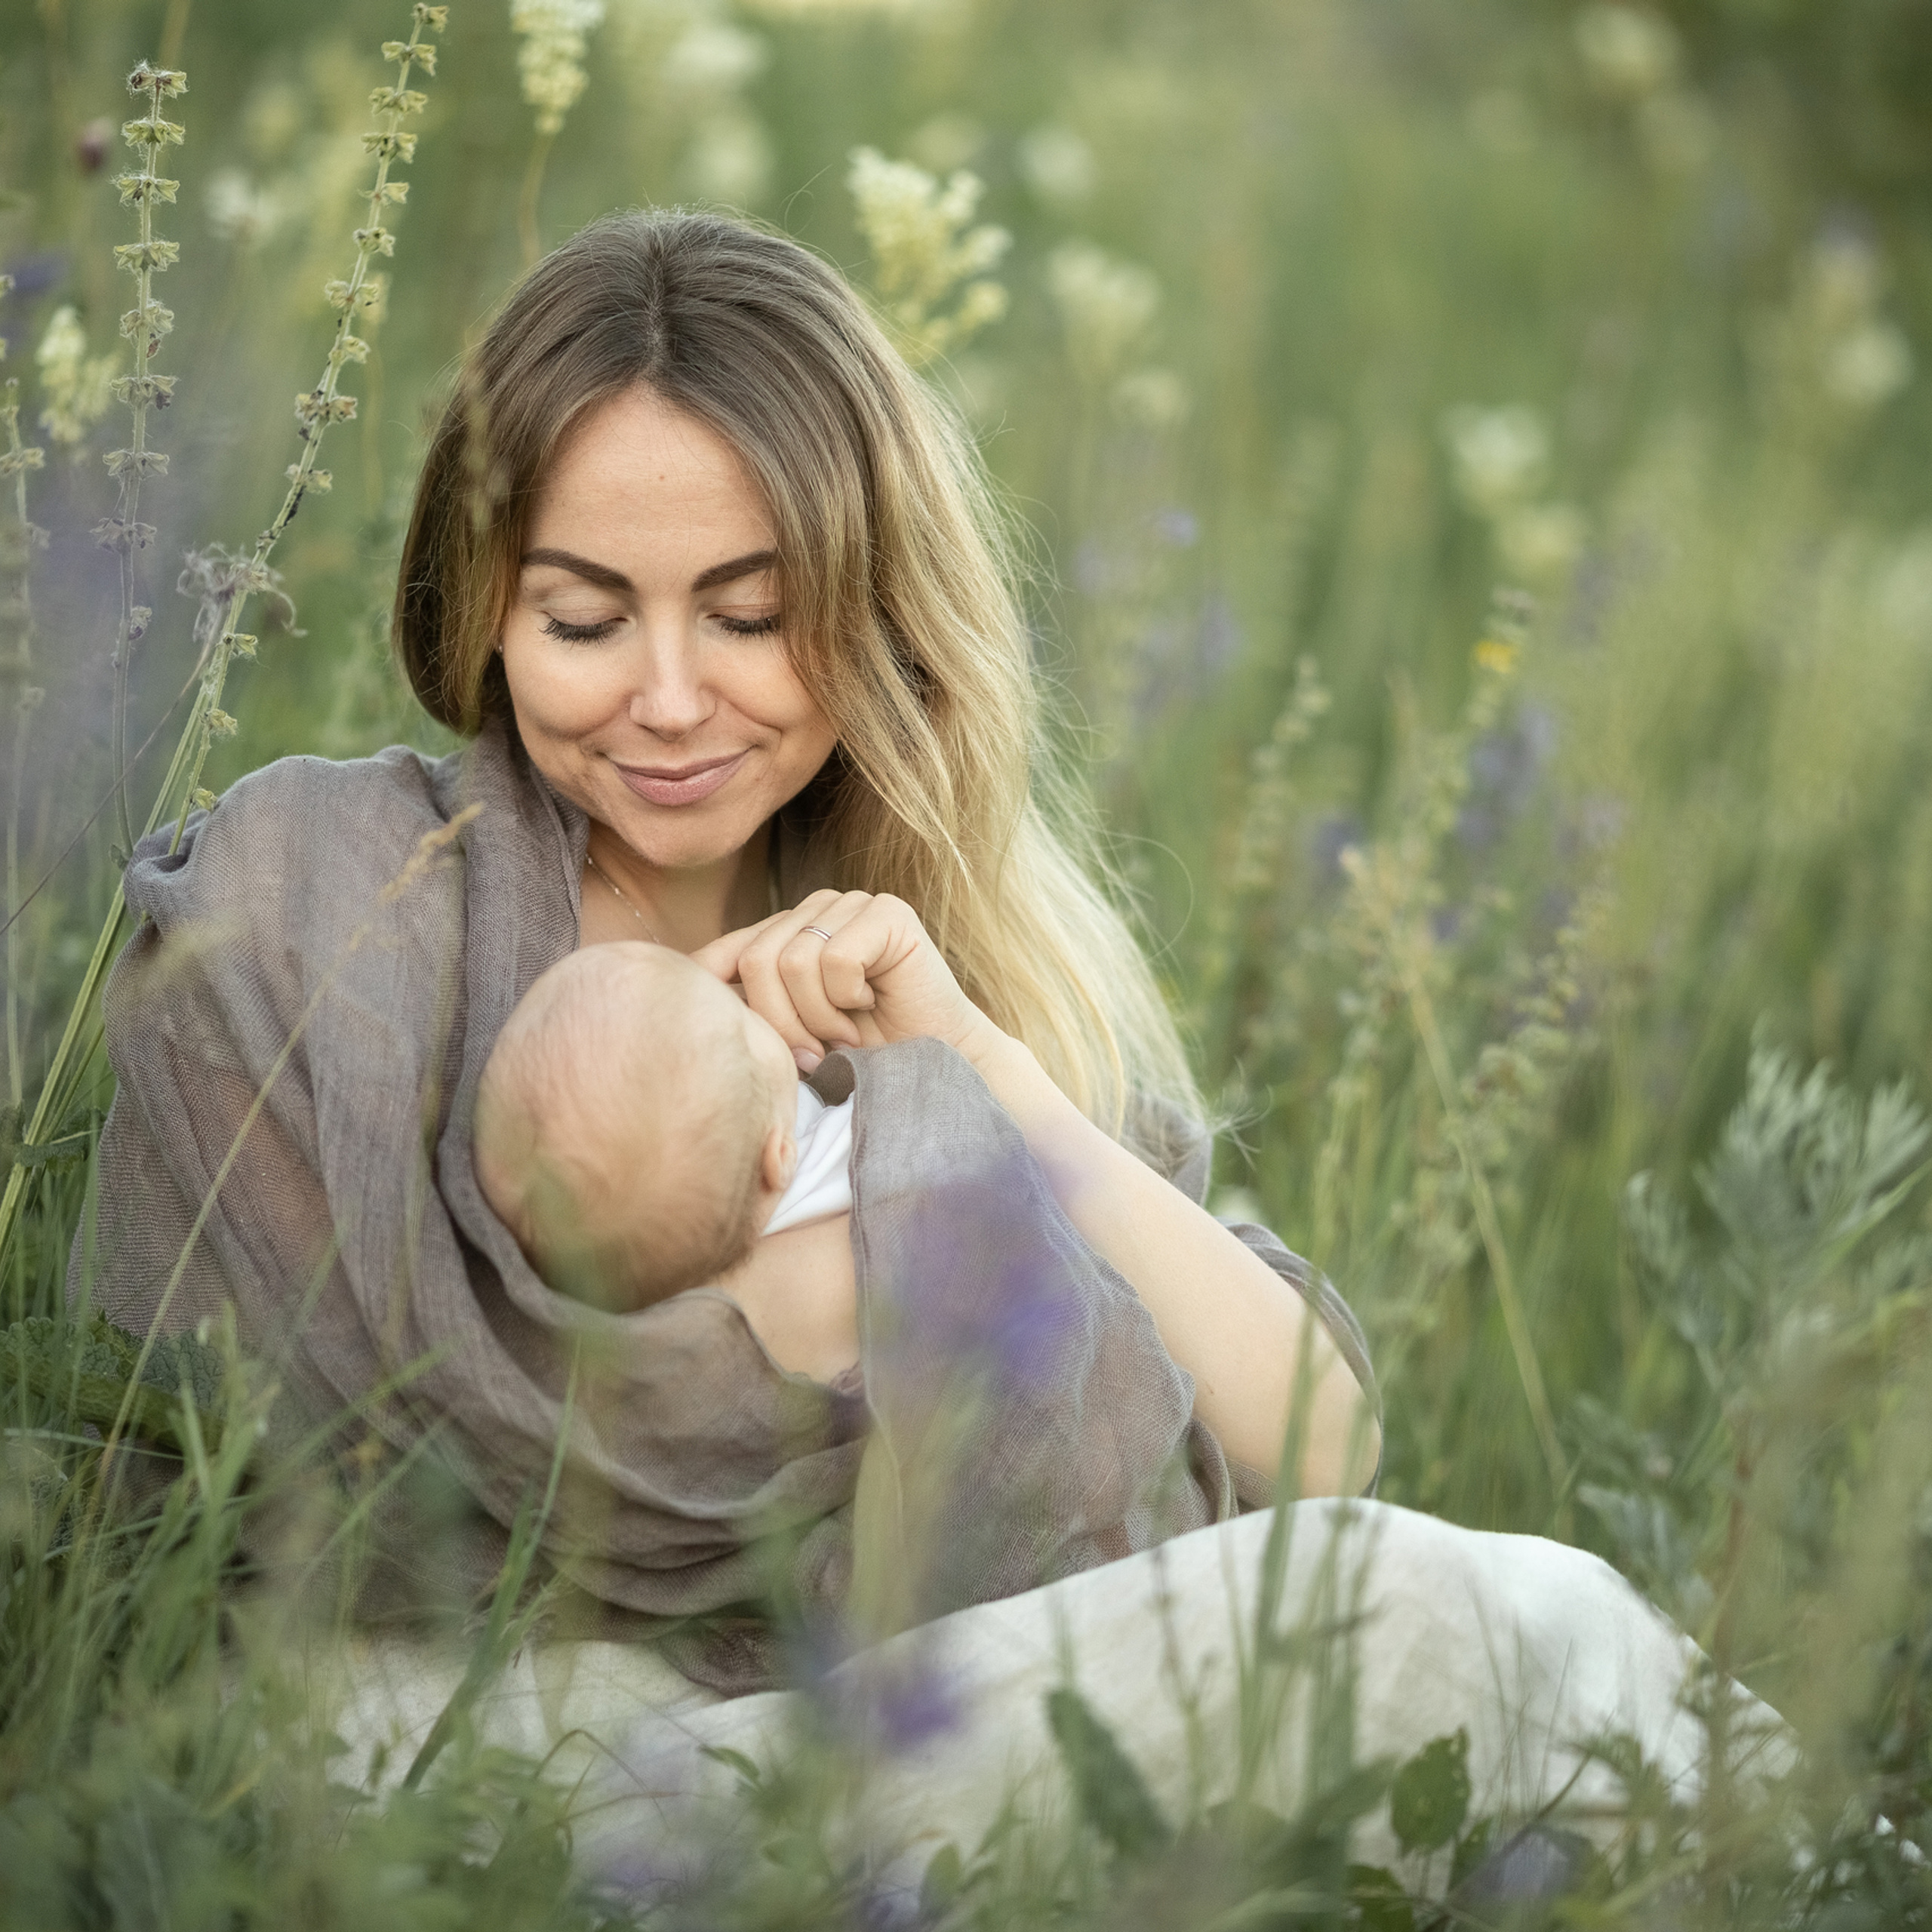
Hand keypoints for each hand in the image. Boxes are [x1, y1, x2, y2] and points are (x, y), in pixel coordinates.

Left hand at [692, 889, 994, 1071]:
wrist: (934, 1067)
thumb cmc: (860, 1057)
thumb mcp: (788, 1034)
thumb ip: (747, 1009)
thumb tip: (682, 991)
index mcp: (783, 933)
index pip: (724, 953)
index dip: (714, 995)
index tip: (728, 1043)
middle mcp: (813, 910)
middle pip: (755, 961)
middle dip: (782, 1023)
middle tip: (814, 1053)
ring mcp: (851, 904)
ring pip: (792, 961)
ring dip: (820, 1017)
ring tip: (845, 1034)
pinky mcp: (888, 913)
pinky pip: (834, 958)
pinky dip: (848, 998)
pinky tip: (871, 1005)